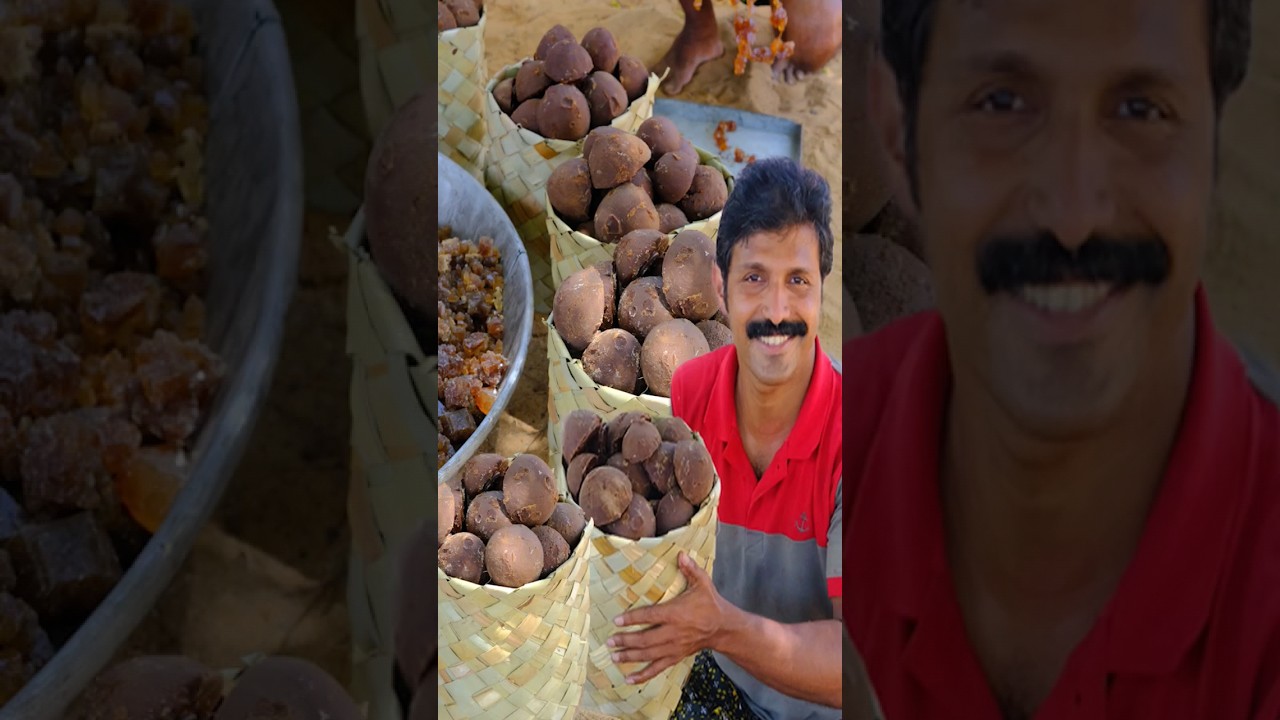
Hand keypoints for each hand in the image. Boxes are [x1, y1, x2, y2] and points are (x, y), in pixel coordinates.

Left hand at [607, 551, 726, 684]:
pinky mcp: (676, 656)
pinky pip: (657, 668)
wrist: (723, 628)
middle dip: (626, 641)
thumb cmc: (710, 603)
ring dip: (630, 657)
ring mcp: (674, 647)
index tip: (616, 621)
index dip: (633, 619)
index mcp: (676, 613)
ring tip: (614, 657)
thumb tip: (680, 553)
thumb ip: (691, 569)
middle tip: (610, 642)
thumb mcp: (703, 583)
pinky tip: (629, 679)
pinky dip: (643, 675)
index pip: (650, 616)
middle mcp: (673, 632)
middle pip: (646, 639)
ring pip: (649, 655)